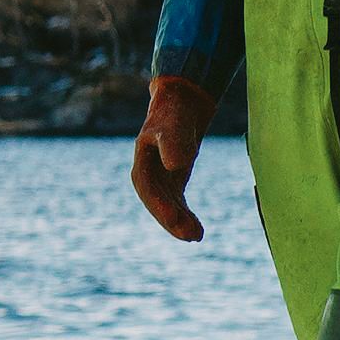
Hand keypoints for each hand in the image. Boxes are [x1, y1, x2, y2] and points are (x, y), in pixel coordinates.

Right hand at [129, 75, 212, 241]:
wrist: (182, 102)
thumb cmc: (176, 111)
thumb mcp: (175, 124)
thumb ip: (174, 142)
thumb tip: (175, 165)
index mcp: (142, 161)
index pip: (148, 188)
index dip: (159, 205)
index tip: (174, 220)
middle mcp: (149, 174)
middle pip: (157, 203)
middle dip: (172, 221)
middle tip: (190, 236)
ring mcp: (160, 179)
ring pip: (167, 207)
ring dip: (180, 223)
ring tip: (197, 236)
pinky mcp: (173, 181)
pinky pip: (177, 204)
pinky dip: (185, 216)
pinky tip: (197, 230)